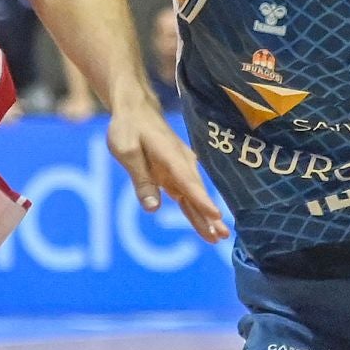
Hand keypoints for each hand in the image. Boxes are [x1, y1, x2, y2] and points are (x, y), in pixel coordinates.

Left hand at [107, 91, 228, 244]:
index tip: (215, 215)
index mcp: (170, 156)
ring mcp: (181, 170)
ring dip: (206, 217)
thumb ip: (141, 179)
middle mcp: (181, 163)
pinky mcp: (176, 176)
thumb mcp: (126, 151)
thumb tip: (153, 208)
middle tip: (222, 234)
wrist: (136, 111)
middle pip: (197, 192)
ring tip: (218, 238)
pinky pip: (188, 197)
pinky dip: (196, 211)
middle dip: (209, 214)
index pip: (188, 182)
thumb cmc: (128, 129)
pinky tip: (206, 228)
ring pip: (195, 197)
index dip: (202, 200)